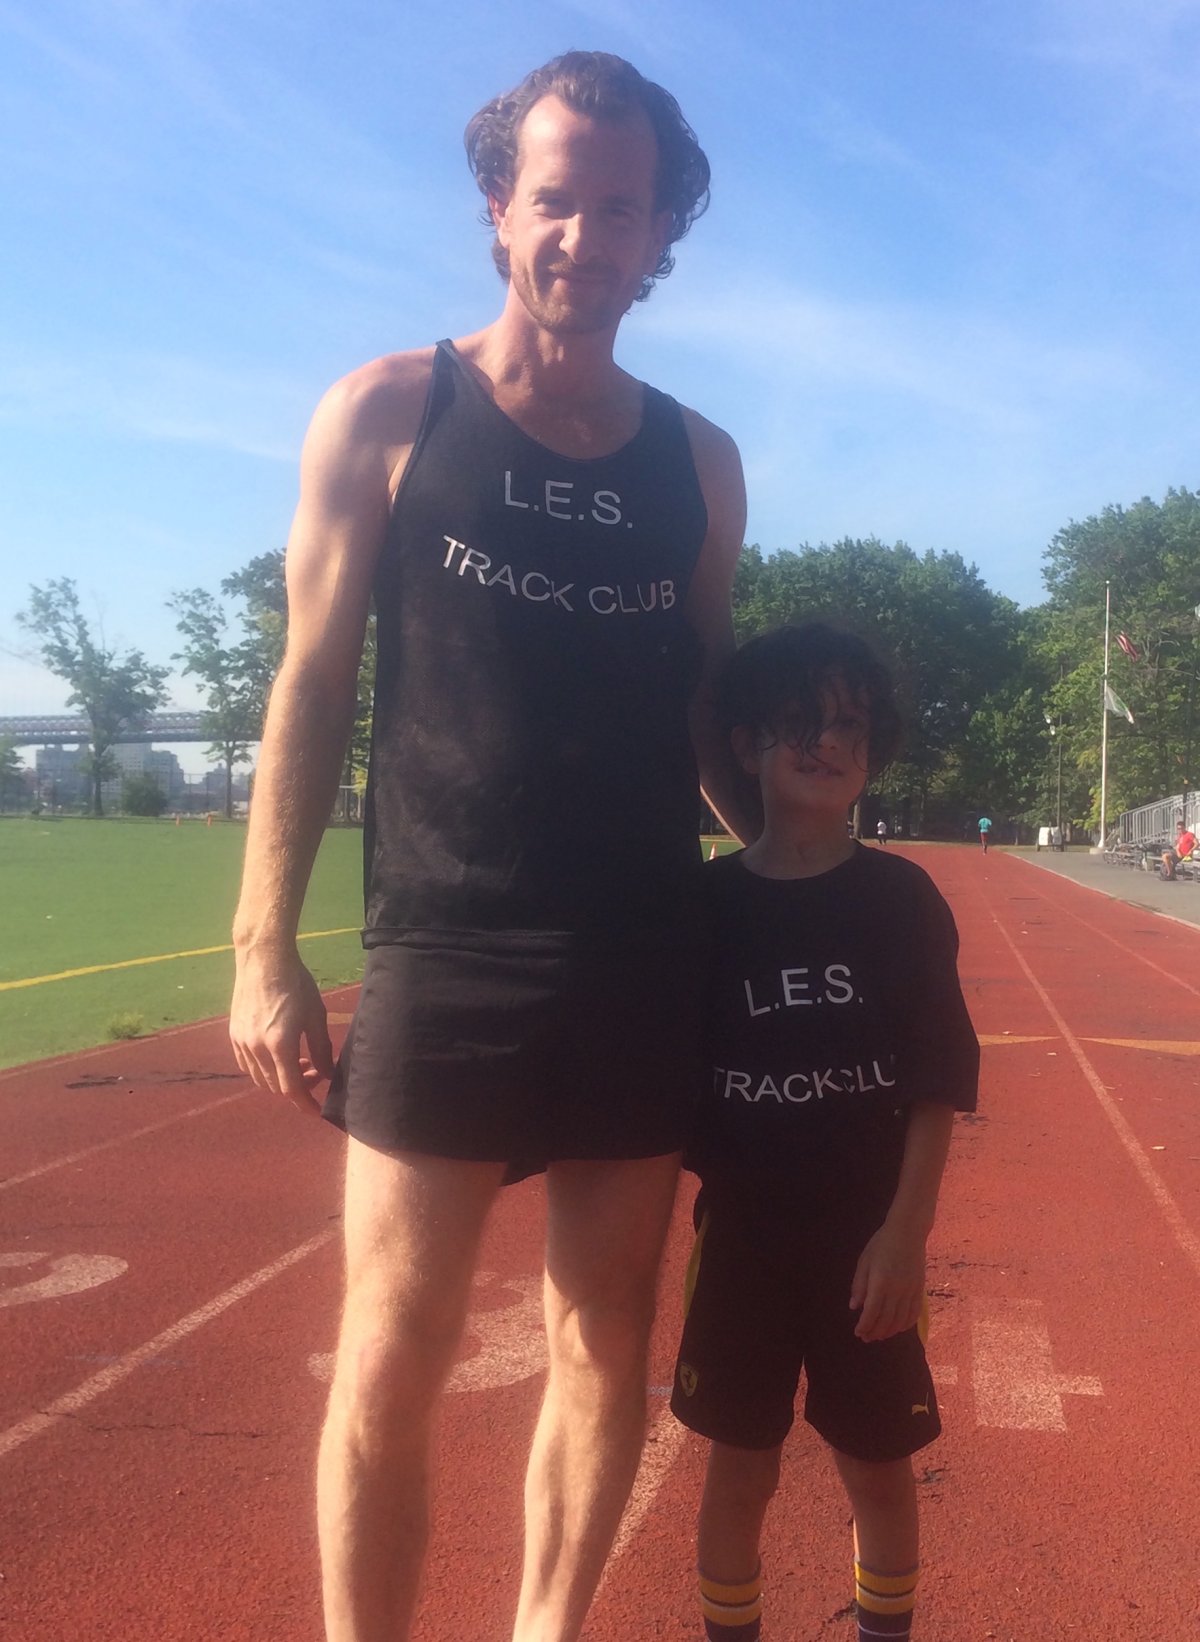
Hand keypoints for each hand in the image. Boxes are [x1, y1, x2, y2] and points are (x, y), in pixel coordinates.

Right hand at [230, 946, 335, 1116]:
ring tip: (297, 1060)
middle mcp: (256, 1048)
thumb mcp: (315, 1016)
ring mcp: (241, 1042)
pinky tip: (275, 1055)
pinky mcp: (233, 1034)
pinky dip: (262, 1069)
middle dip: (296, 1086)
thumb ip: (321, 1049)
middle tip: (314, 1072)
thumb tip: (327, 1074)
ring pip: (259, 1077)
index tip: (316, 1110)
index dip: (304, 1103)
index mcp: (279, 1045)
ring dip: (278, 1078)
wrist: (263, 959)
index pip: (291, 1088)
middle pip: (275, 1085)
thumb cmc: (296, 984)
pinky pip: (246, 1064)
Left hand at [848, 1221, 926, 1342]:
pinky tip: (898, 1328)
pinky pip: (914, 1313)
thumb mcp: (864, 1261)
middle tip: (866, 1337)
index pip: (871, 1312)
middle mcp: (896, 1291)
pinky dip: (906, 1324)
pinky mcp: (920, 1290)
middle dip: (875, 1332)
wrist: (908, 1232)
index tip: (858, 1332)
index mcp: (880, 1283)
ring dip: (889, 1331)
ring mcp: (910, 1292)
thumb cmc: (881, 1244)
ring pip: (900, 1320)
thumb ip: (859, 1285)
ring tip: (880, 1335)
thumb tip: (854, 1306)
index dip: (864, 1326)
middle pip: (886, 1320)